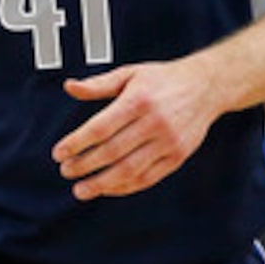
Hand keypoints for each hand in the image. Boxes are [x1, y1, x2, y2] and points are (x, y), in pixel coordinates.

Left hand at [56, 58, 223, 199]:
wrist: (206, 87)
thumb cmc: (162, 79)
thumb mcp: (130, 73)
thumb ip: (99, 84)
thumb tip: (69, 87)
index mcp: (138, 100)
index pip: (100, 128)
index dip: (77, 143)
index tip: (58, 153)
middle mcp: (154, 122)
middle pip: (112, 151)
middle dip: (84, 165)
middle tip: (66, 171)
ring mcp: (168, 142)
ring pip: (129, 170)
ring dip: (101, 184)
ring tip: (81, 189)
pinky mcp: (177, 156)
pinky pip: (147, 178)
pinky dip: (124, 187)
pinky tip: (107, 188)